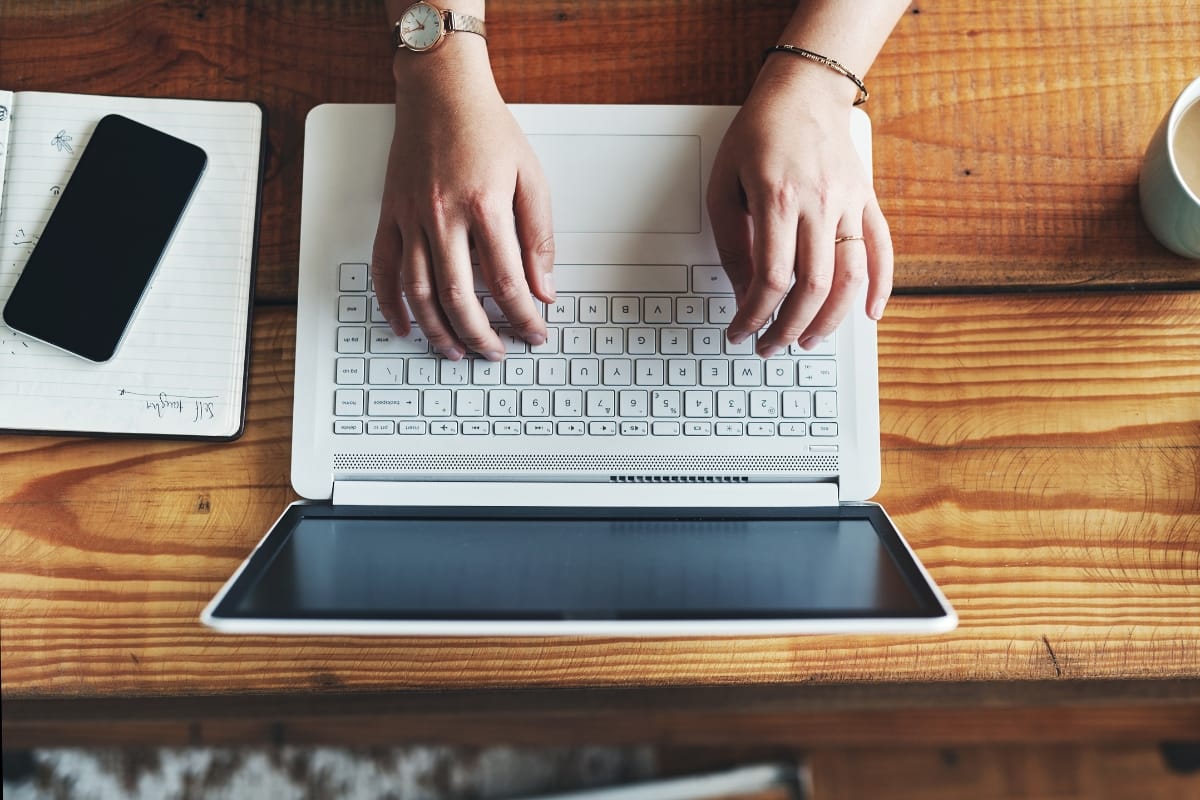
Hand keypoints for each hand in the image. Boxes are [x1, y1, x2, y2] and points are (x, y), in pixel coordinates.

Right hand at [371, 49, 554, 360]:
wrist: (440, 90)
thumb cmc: (486, 129)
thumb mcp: (531, 177)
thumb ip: (539, 236)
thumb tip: (544, 287)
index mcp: (484, 206)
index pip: (506, 282)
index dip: (524, 317)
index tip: (534, 333)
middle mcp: (442, 216)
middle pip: (459, 297)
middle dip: (480, 335)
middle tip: (496, 353)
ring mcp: (410, 217)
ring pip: (418, 291)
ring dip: (437, 330)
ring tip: (455, 351)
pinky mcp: (390, 214)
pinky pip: (383, 268)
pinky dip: (391, 303)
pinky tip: (406, 326)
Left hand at [706, 63, 893, 356]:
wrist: (804, 90)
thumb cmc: (759, 133)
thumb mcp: (724, 184)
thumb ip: (732, 242)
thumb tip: (743, 293)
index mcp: (777, 199)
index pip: (770, 278)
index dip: (753, 315)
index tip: (740, 331)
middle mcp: (819, 203)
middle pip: (813, 286)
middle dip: (789, 328)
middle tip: (770, 346)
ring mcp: (848, 202)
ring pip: (851, 276)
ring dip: (831, 319)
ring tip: (809, 339)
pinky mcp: (867, 199)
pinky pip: (882, 249)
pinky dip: (881, 286)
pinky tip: (870, 314)